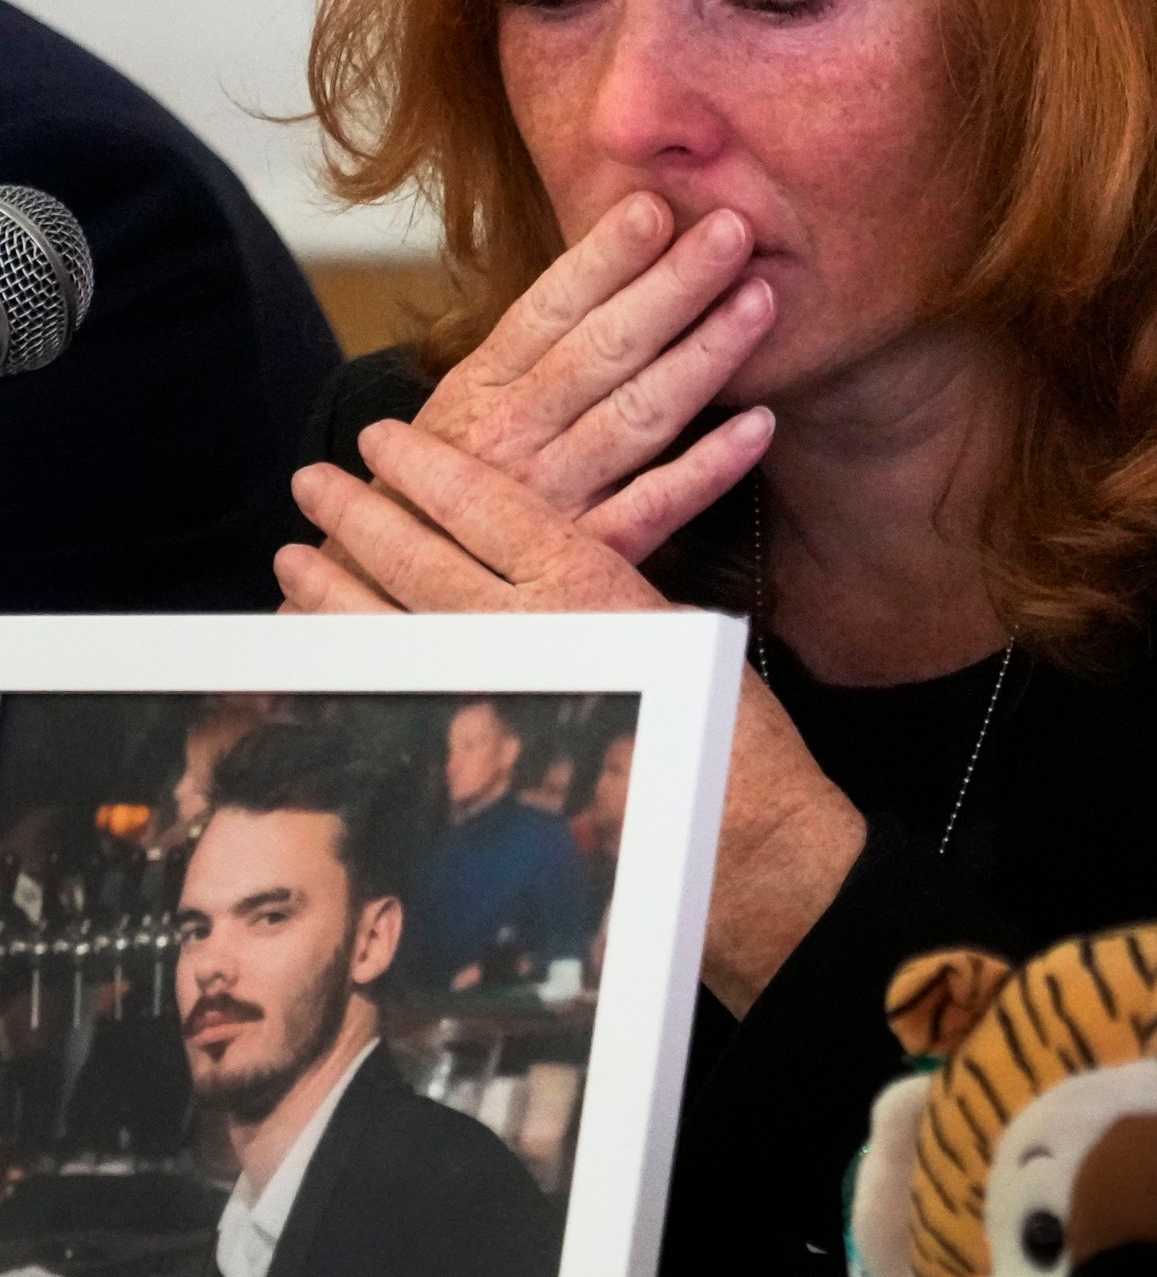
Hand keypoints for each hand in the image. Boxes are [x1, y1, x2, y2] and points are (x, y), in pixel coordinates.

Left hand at [278, 421, 866, 1014]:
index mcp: (588, 576)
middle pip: (416, 555)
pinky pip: (393, 701)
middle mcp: (531, 625)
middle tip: (309, 484)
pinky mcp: (476, 759)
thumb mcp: (672, 627)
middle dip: (356, 515)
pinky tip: (312, 653)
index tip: (382, 439)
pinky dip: (344, 670)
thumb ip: (597, 590)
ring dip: (330, 587)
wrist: (745, 837)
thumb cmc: (730, 734)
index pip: (484, 501)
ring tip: (291, 558)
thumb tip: (529, 570)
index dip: (423, 466)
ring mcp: (493, 694)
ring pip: (386, 624)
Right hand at [330, 193, 776, 574]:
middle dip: (671, 286)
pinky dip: (708, 470)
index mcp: (477, 392)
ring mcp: (549, 501)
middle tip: (733, 231)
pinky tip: (760, 427)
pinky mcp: (584, 560)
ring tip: (759, 302)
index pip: (544, 311)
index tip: (653, 207)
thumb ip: (524, 358)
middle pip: (602, 352)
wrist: (382, 604)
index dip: (600, 259)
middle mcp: (512, 440)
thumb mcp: (458, 414)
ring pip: (635, 419)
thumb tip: (601, 274)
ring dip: (702, 357)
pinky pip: (654, 509)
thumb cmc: (430, 497)